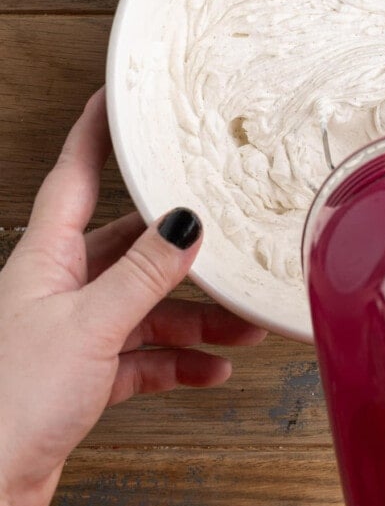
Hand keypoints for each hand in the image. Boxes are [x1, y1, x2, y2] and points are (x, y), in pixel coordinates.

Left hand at [0, 89, 265, 505]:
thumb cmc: (11, 403)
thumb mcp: (91, 327)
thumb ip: (143, 275)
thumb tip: (184, 224)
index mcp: (46, 260)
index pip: (75, 179)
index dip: (96, 137)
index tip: (116, 102)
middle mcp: (58, 289)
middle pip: (127, 249)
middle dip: (179, 250)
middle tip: (224, 238)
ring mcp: (72, 333)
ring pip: (144, 308)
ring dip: (194, 319)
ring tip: (242, 325)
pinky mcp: (83, 377)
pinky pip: (142, 358)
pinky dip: (178, 364)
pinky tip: (212, 371)